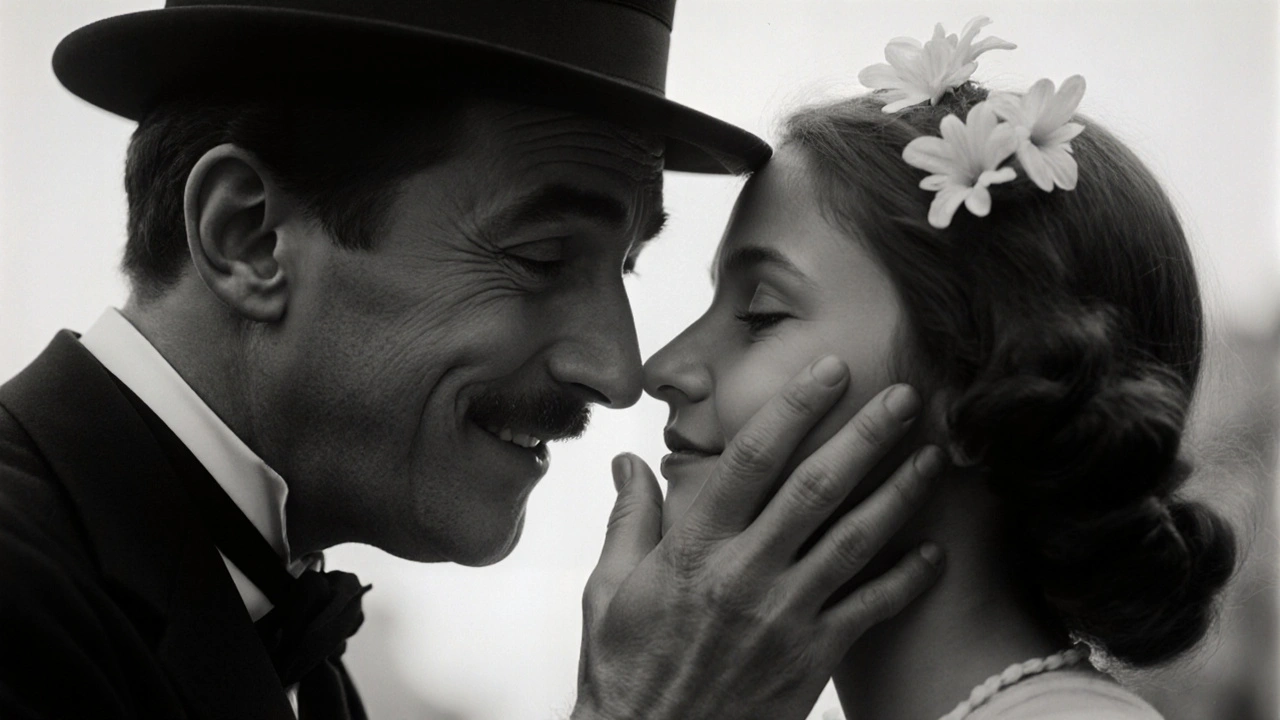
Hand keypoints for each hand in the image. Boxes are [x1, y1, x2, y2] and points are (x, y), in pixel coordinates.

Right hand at [573, 356, 944, 719]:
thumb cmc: (625, 669)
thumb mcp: (609, 590)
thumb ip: (630, 520)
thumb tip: (629, 462)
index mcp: (694, 549)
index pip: (750, 460)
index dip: (794, 407)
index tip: (828, 370)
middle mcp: (744, 575)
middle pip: (816, 488)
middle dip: (865, 435)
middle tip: (903, 394)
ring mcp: (784, 617)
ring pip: (855, 541)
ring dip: (899, 494)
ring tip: (933, 456)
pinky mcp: (812, 658)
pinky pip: (871, 609)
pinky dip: (907, 579)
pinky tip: (934, 551)